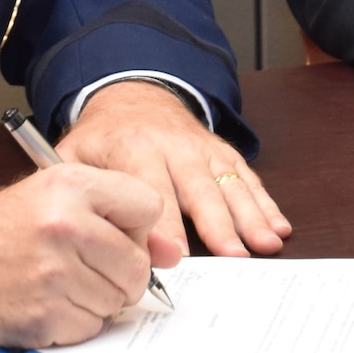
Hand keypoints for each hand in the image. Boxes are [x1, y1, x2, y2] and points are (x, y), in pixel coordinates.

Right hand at [0, 163, 180, 346]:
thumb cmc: (2, 226)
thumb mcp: (57, 194)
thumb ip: (119, 214)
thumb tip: (172, 253)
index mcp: (71, 185)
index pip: (149, 207)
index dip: (132, 224)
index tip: (107, 227)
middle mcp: (64, 226)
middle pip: (138, 264)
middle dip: (120, 270)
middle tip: (82, 261)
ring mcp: (53, 276)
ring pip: (118, 300)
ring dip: (98, 298)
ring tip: (59, 278)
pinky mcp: (44, 318)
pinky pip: (92, 326)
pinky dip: (76, 320)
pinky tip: (46, 299)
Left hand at [57, 79, 291, 256]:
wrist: (135, 95)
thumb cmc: (103, 137)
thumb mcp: (75, 154)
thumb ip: (78, 190)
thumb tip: (82, 236)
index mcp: (135, 148)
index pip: (152, 189)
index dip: (165, 225)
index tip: (177, 255)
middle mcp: (175, 147)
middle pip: (199, 189)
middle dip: (218, 225)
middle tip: (232, 257)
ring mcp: (204, 150)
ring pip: (230, 184)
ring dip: (250, 216)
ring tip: (265, 244)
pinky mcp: (223, 153)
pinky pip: (247, 178)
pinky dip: (266, 203)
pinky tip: (278, 227)